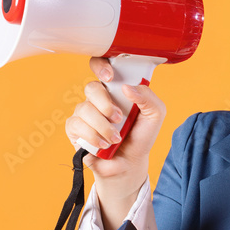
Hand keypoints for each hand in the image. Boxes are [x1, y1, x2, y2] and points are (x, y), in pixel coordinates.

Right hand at [65, 57, 165, 199]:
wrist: (129, 163)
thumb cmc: (140, 136)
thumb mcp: (155, 116)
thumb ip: (148, 98)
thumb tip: (128, 88)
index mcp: (116, 89)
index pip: (101, 66)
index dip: (101, 66)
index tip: (110, 77)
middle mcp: (98, 98)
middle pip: (91, 87)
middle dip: (106, 104)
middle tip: (119, 118)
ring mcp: (84, 112)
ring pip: (85, 108)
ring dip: (103, 127)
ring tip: (115, 139)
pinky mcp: (75, 128)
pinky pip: (76, 124)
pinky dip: (93, 136)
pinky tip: (103, 145)